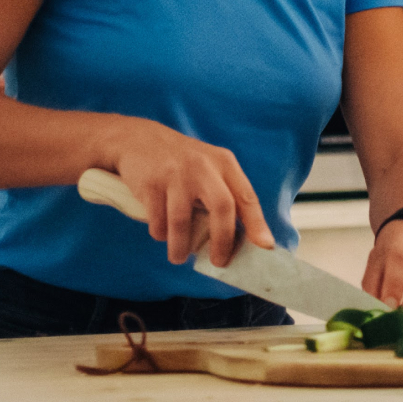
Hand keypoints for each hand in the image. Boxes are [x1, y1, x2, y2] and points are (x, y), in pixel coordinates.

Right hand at [108, 117, 272, 266]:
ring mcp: (176, 174)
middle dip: (222, 241)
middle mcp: (203, 166)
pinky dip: (160, 234)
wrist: (137, 139)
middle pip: (222, 207)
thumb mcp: (208, 168)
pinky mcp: (152, 183)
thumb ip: (222, 196)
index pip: (246, 196)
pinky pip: (158, 221)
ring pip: (182, 222)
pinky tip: (161, 232)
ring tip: (179, 257)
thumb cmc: (181, 163)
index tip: (265, 247)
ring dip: (181, 248)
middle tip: (219, 262)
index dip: (257, 223)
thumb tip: (235, 242)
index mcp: (224, 163)